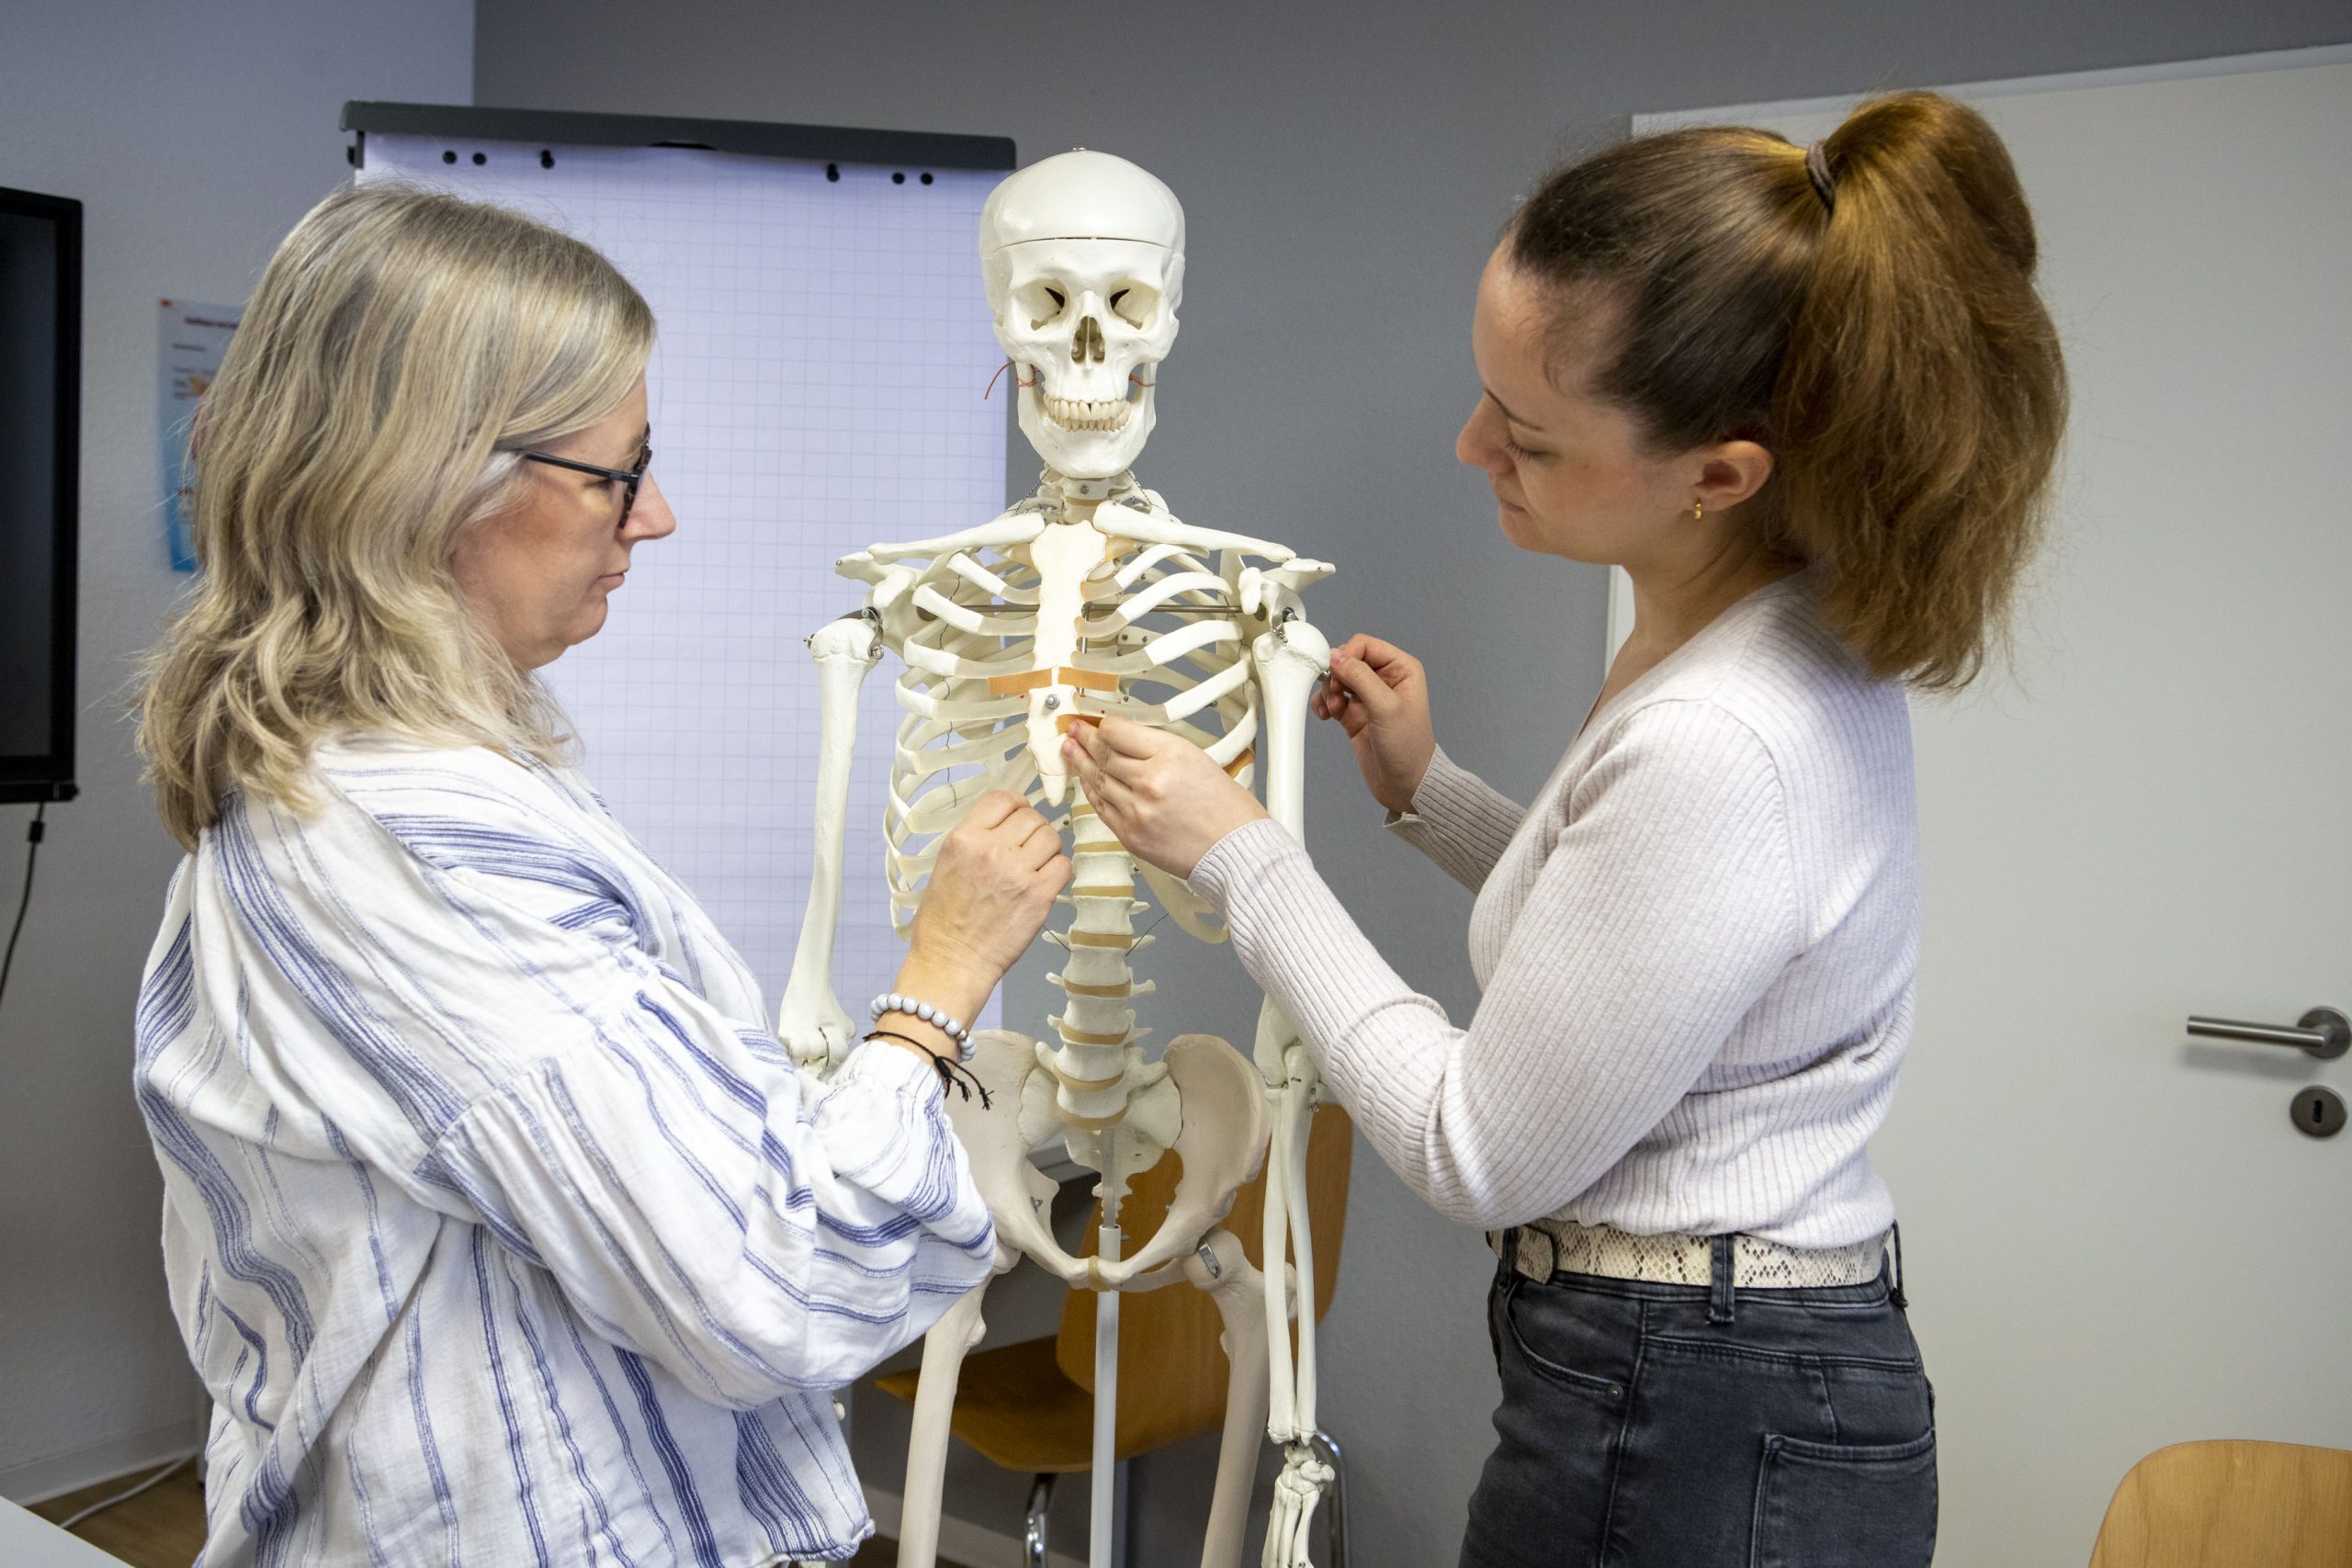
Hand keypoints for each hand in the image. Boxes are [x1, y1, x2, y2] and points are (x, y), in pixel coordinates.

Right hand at [899, 792, 1070, 1030]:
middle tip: (1028, 849)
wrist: (951, 962)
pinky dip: (1058, 872)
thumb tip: (1004, 826)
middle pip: (1031, 817)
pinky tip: (1044, 884)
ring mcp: (1017, 871)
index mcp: (963, 838)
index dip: (1016, 805)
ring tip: (1035, 867)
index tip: (1019, 816)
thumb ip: (974, 841)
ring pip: (1051, 837)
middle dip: (1033, 830)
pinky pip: (1064, 865)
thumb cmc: (943, 923)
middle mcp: (991, 849)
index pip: (1002, 799)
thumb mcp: (945, 866)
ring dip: (1047, 850)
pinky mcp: (1039, 895)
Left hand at [1061, 717, 1269, 880]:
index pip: (1118, 732)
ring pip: (1097, 780)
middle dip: (1085, 739)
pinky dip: (1091, 791)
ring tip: (1071, 750)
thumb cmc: (1226, 808)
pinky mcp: (1131, 836)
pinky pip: (1101, 808)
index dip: (1102, 726)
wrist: (1236, 850)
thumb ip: (1156, 747)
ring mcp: (1137, 811)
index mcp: (1171, 755)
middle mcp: (1151, 781)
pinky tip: (1085, 780)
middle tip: (1075, 731)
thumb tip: (1124, 738)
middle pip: (1104, 754)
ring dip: (1081, 763)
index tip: (1095, 722)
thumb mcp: (1197, 758)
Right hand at [1312, 633, 1435, 814]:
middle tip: (1336, 697)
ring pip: (1337, 679)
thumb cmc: (1408, 747)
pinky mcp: (1354, 713)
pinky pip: (1331, 698)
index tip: (1337, 677)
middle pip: (1348, 660)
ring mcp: (1368, 697)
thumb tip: (1335, 656)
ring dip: (1328, 691)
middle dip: (1336, 676)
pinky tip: (1327, 716)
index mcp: (1401, 669)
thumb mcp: (1385, 708)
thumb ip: (1360, 678)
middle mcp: (1385, 679)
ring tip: (1333, 710)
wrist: (1405, 784)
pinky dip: (1324, 704)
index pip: (1364, 645)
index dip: (1347, 657)